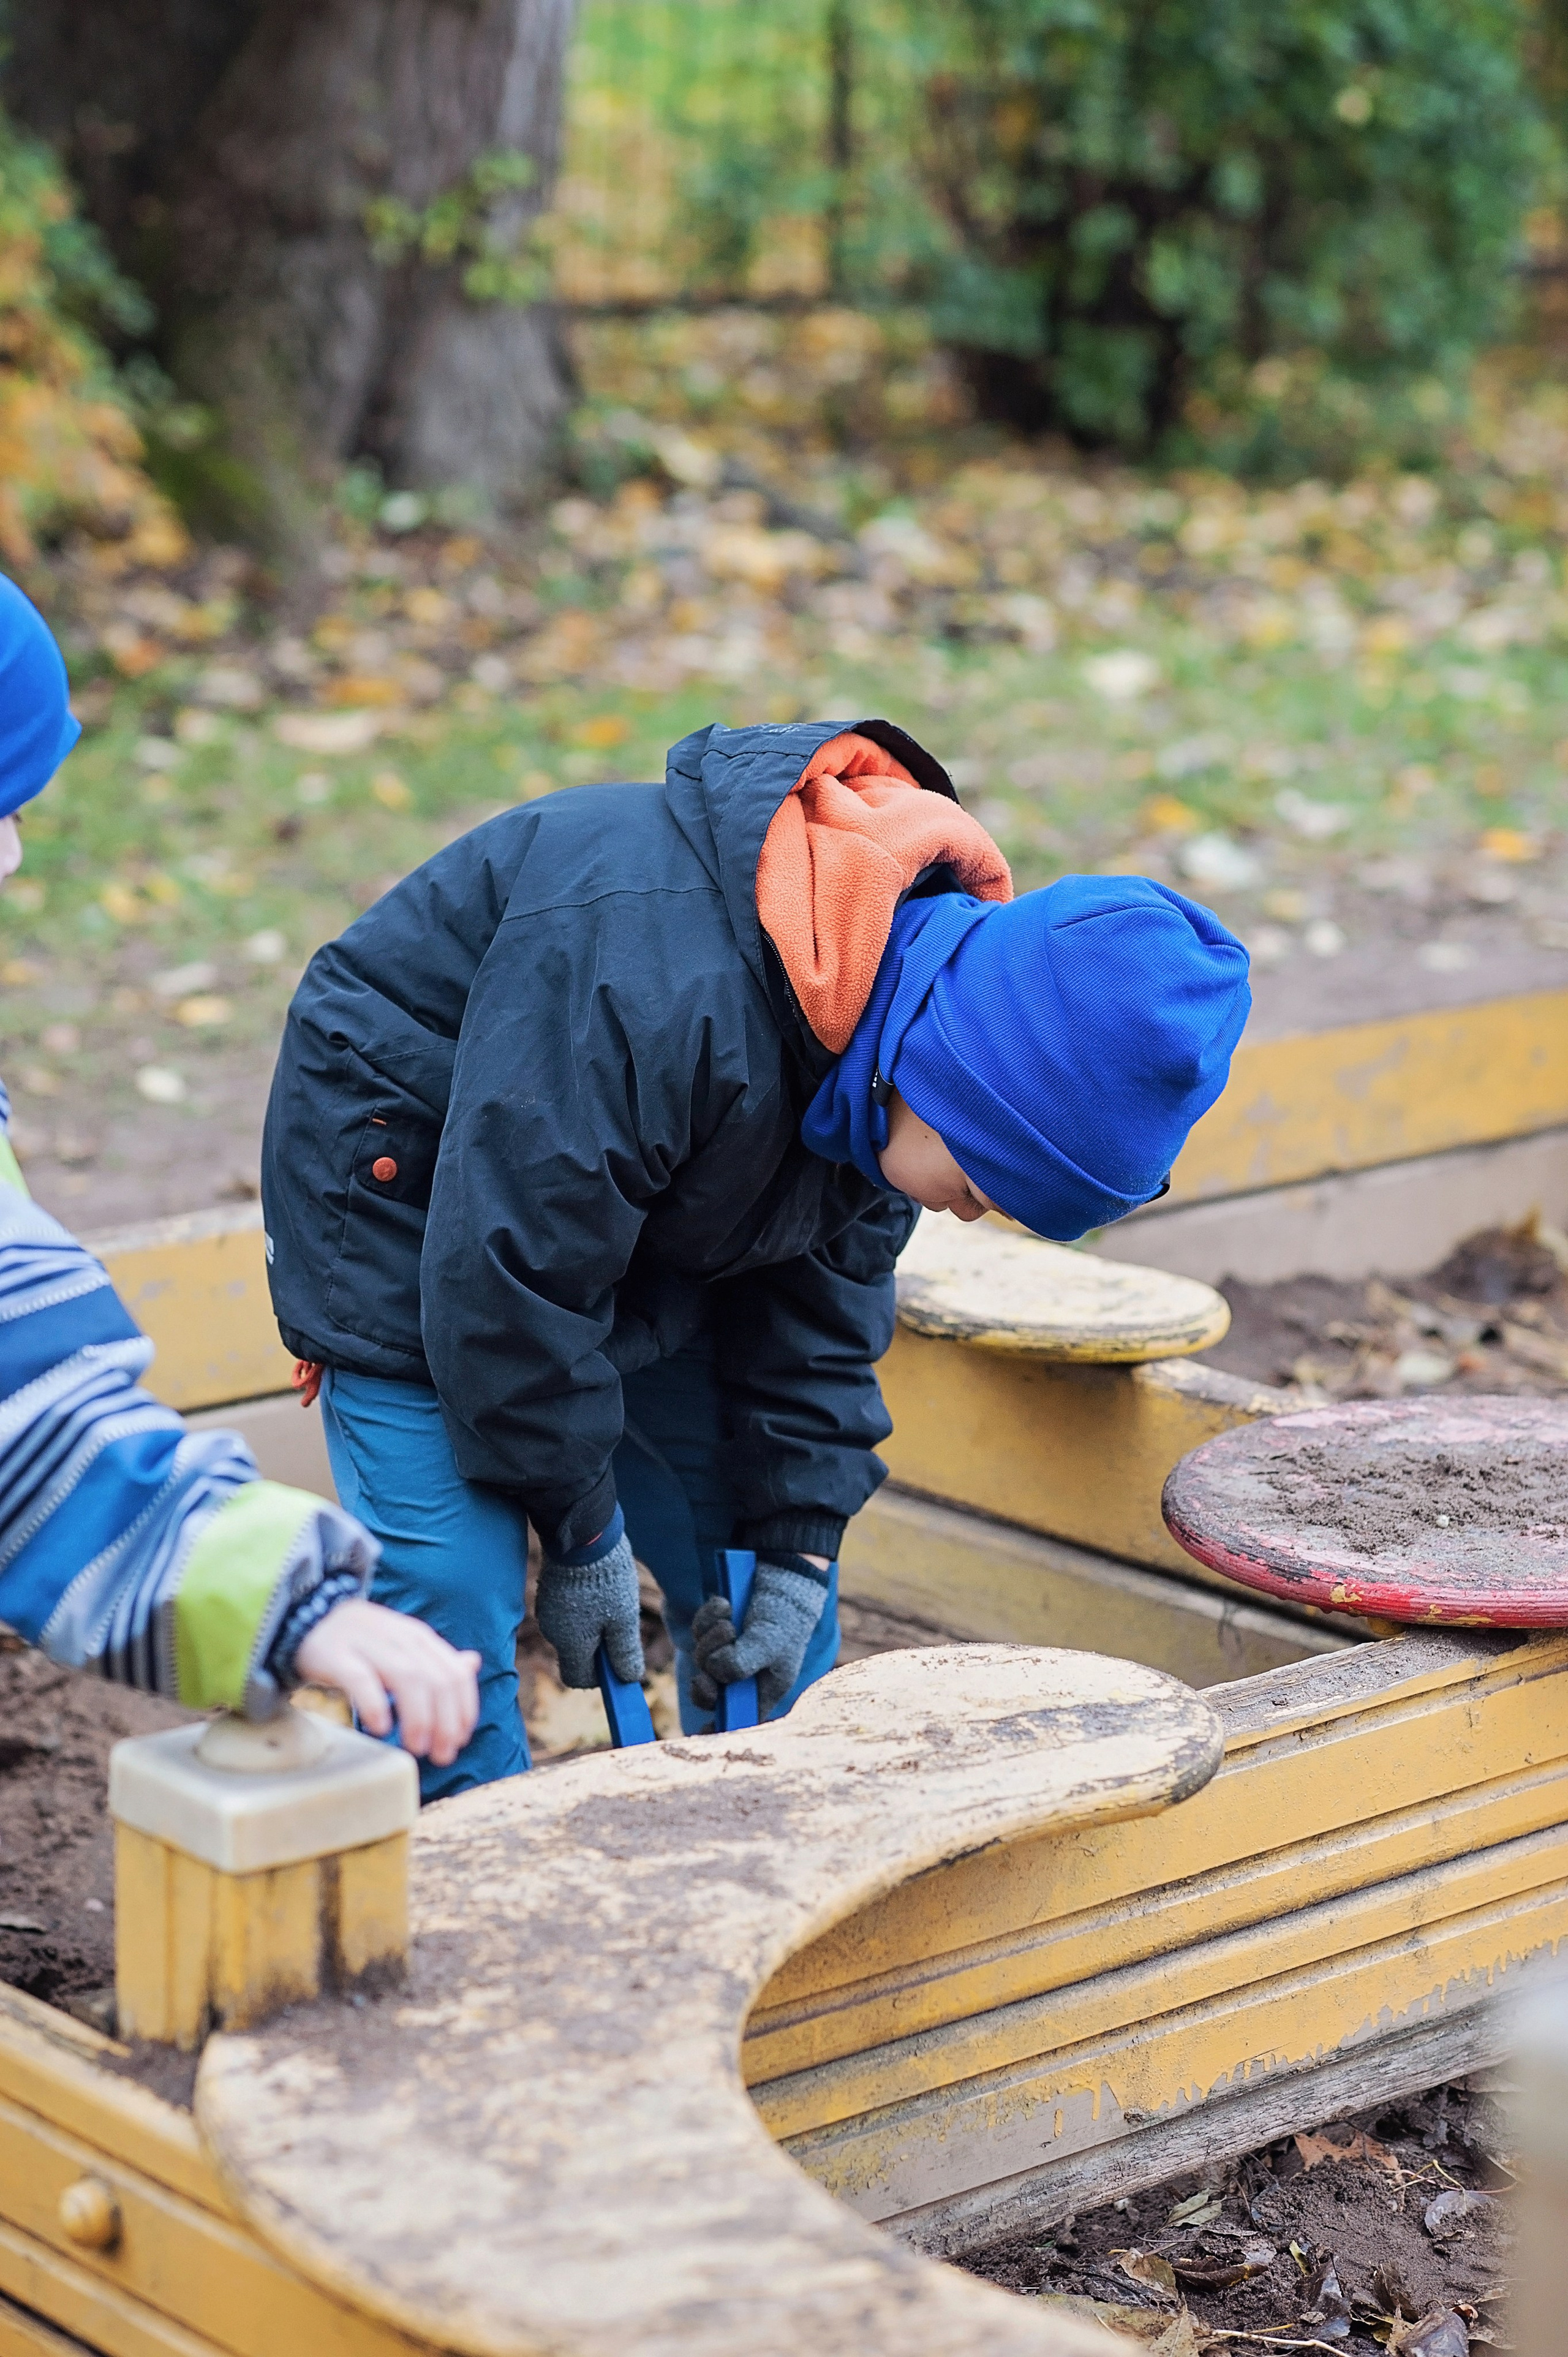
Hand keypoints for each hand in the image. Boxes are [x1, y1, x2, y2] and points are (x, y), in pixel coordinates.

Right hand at [294, 1599, 480, 1765]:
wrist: (306, 1618)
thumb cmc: (361, 1643)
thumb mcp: (403, 1646)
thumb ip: (436, 1659)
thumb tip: (472, 1664)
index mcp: (419, 1637)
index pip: (455, 1673)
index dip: (464, 1710)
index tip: (459, 1741)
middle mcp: (399, 1637)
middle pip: (436, 1680)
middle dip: (445, 1722)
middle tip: (440, 1755)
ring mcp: (368, 1644)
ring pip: (407, 1678)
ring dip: (418, 1718)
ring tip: (416, 1747)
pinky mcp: (336, 1655)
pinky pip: (361, 1679)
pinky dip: (376, 1705)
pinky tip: (381, 1729)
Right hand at [536, 1528, 643, 1689]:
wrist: (583, 1533)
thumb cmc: (606, 1578)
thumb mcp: (624, 1618)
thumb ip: (624, 1652)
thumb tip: (629, 1679)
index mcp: (570, 1643)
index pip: (579, 1678)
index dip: (601, 1677)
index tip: (619, 1663)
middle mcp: (553, 1631)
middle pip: (577, 1654)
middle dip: (600, 1648)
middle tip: (621, 1625)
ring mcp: (549, 1609)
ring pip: (573, 1631)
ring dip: (594, 1626)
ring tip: (612, 1599)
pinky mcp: (550, 1590)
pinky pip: (568, 1612)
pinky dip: (584, 1609)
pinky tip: (599, 1587)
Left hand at [690, 1556, 829, 1718]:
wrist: (784, 1578)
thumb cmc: (785, 1619)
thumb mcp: (769, 1645)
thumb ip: (741, 1664)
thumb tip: (713, 1674)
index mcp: (761, 1690)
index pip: (735, 1719)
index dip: (717, 1729)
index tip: (701, 1731)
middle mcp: (742, 1676)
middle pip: (709, 1692)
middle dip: (708, 1674)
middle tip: (715, 1659)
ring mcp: (727, 1652)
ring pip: (702, 1658)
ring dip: (710, 1638)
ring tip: (729, 1623)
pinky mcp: (716, 1630)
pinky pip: (698, 1630)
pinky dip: (707, 1617)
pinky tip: (724, 1603)